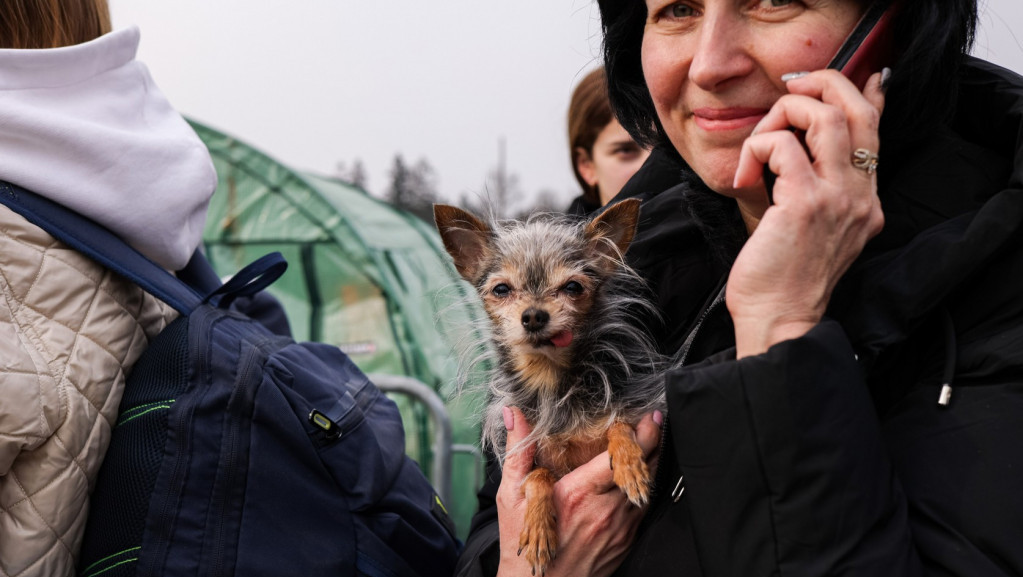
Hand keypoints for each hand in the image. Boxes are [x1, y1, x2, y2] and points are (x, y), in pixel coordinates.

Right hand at [495, 407, 662, 576]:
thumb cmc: (522, 544)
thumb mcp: (511, 496)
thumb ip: (518, 451)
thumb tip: (514, 414)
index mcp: (576, 493)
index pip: (619, 457)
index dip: (637, 434)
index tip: (642, 416)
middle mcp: (603, 510)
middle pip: (642, 469)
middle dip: (652, 441)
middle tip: (653, 420)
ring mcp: (618, 528)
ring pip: (647, 487)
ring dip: (652, 463)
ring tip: (652, 441)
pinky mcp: (626, 540)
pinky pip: (643, 508)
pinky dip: (645, 488)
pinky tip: (639, 476)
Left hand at [730, 69, 887, 356]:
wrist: (779, 321)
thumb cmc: (782, 280)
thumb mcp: (806, 228)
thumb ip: (807, 188)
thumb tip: (789, 149)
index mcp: (864, 201)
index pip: (876, 131)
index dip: (867, 94)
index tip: (858, 78)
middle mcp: (859, 195)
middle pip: (854, 110)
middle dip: (819, 86)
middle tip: (788, 92)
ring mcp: (837, 198)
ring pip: (822, 116)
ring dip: (781, 116)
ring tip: (759, 144)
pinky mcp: (805, 204)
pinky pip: (781, 146)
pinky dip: (756, 149)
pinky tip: (744, 177)